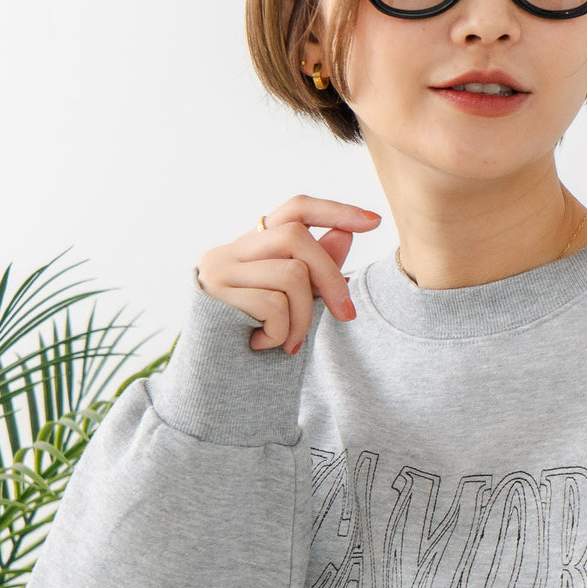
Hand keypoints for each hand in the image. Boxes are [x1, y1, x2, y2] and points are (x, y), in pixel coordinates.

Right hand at [196, 196, 380, 353]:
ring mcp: (220, 269)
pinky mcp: (215, 294)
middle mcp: (231, 249)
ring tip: (291, 343)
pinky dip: (282, 331)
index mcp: (253, 246)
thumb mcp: (293, 302)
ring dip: (304, 318)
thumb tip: (345, 234)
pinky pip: (273, 304)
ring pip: (291, 275)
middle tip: (347, 316)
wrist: (212, 378)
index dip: (334, 210)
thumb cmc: (255, 338)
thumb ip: (315, 270)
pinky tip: (264, 345)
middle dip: (330, 278)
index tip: (373, 223)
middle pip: (297, 238)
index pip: (295, 209)